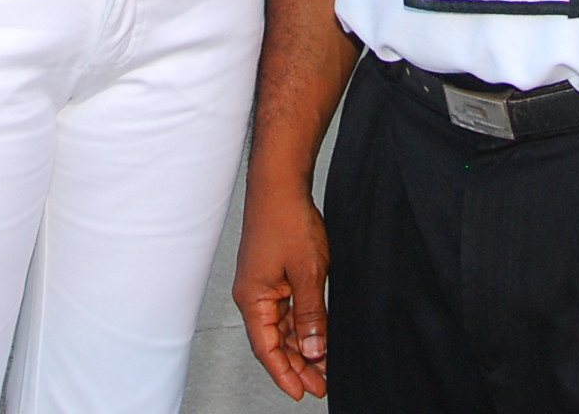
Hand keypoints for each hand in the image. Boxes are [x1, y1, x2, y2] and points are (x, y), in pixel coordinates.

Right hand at [234, 176, 331, 398]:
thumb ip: (312, 315)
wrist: (281, 185)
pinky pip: (287, 311)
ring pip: (282, 328)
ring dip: (302, 347)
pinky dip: (302, 326)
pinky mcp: (274, 276)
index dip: (284, 374)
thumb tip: (315, 350)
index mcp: (253, 299)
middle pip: (274, 342)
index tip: (301, 393)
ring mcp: (264, 286)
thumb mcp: (309, 273)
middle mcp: (254, 297)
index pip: (267, 349)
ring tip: (325, 367)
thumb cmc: (287, 222)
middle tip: (322, 385)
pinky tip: (319, 337)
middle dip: (298, 365)